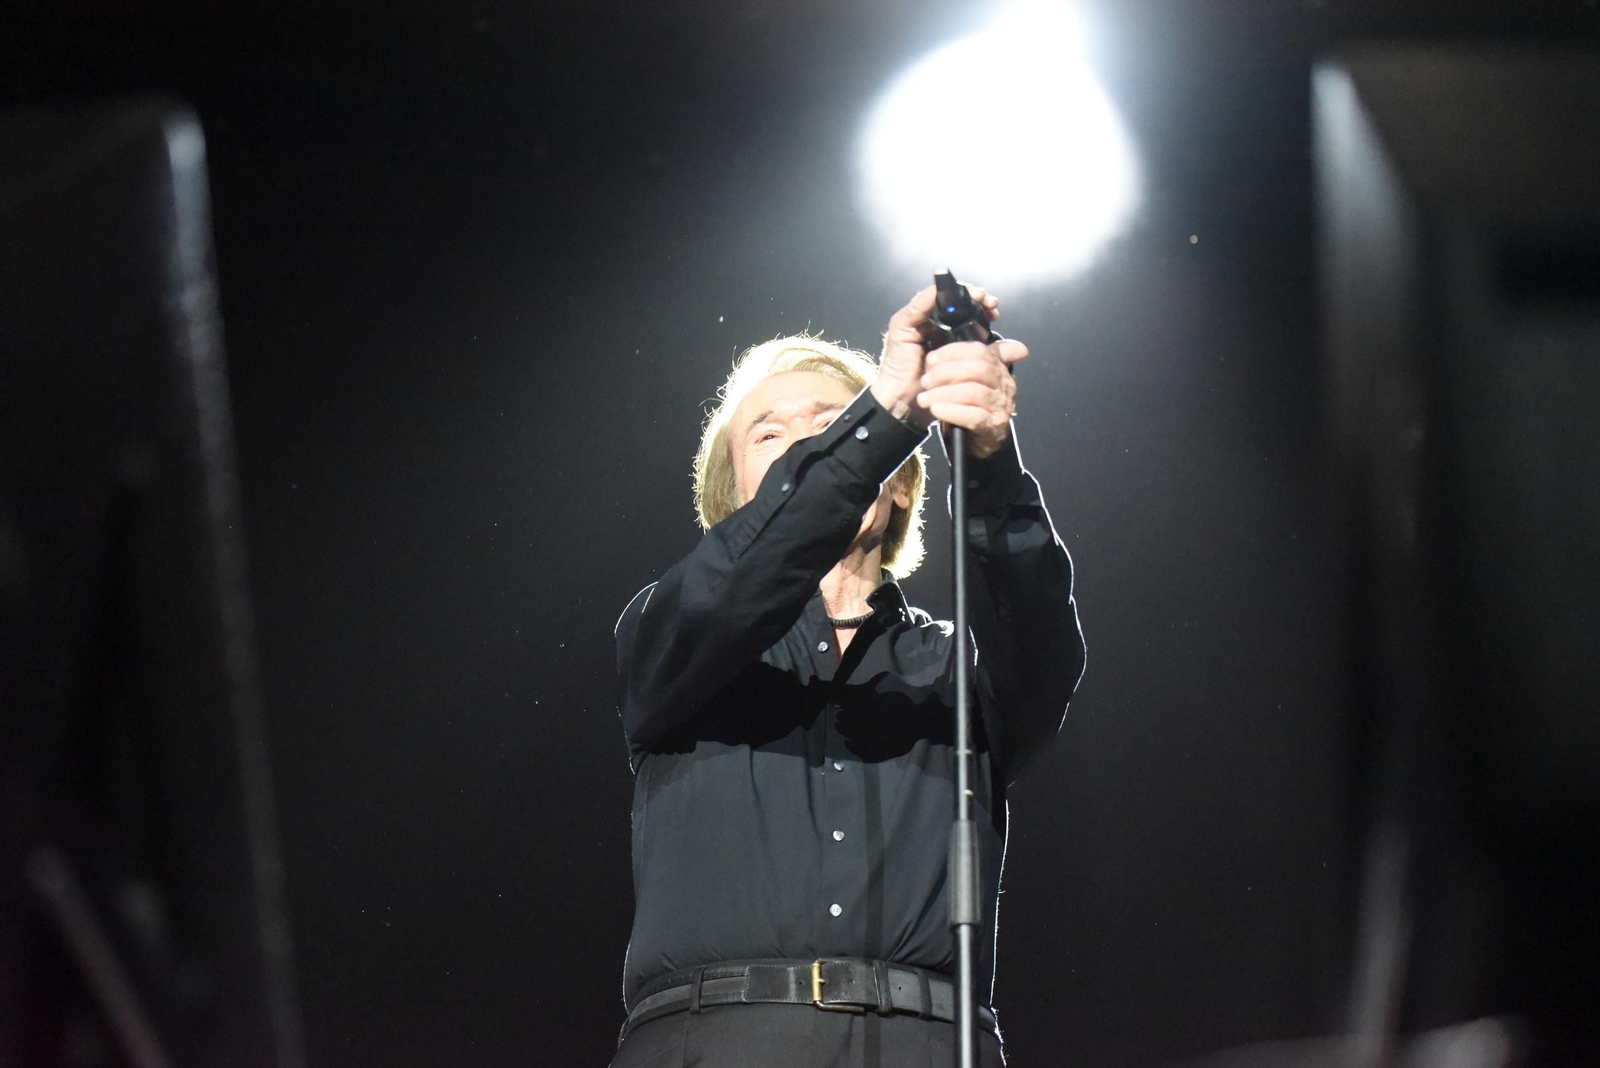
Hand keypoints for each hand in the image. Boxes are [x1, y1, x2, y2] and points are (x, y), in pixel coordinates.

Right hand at [871, 283, 1000, 428]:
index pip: (962, 313)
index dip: (979, 307)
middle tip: (989, 301)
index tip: (995, 309)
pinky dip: (936, 295)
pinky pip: (920, 304)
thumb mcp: (970, 370)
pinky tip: (952, 294)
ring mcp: (914, 323)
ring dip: (959, 294)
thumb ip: (992, 356)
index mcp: (943, 334)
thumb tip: (1020, 349)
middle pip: (951, 303)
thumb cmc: (933, 390)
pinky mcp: (902, 325)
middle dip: (972, 298)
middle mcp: (929, 325)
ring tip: (977, 295)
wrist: (906, 404)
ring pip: (938, 300)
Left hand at [917, 336, 1028, 457]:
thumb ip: (973, 355)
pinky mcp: (992, 427)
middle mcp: (1004, 385)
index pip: (980, 350)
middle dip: (946, 372)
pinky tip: (936, 410)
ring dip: (944, 393)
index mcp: (998, 368)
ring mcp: (1001, 407)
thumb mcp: (970, 377)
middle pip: (978, 368)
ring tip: (924, 398)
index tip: (931, 358)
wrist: (972, 445)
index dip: (953, 352)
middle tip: (925, 380)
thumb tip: (979, 332)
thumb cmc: (966, 405)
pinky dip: (951, 411)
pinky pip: (973, 416)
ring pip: (973, 391)